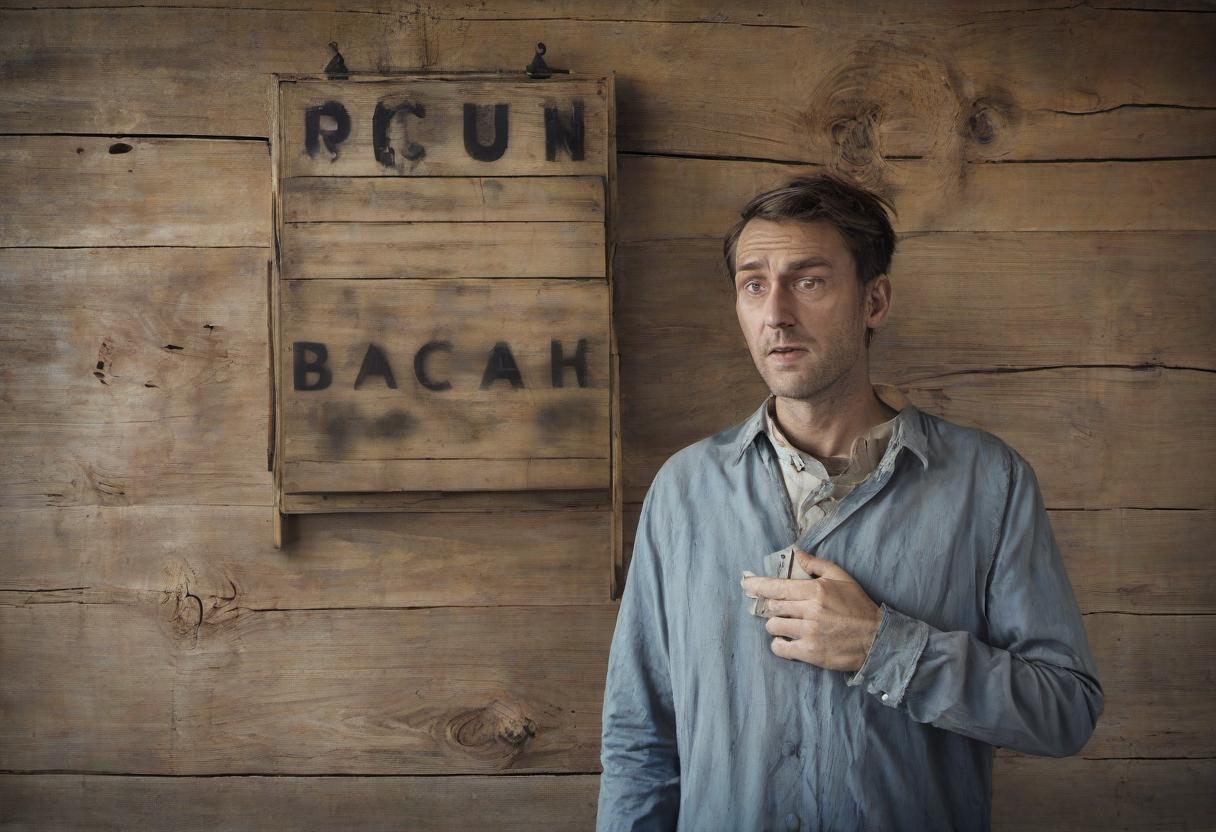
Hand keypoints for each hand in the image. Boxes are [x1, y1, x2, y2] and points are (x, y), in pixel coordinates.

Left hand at [740, 548, 882, 671]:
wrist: (877, 640)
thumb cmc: (858, 607)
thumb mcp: (842, 578)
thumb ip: (816, 564)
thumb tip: (795, 552)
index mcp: (816, 590)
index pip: (778, 587)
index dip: (758, 585)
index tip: (745, 584)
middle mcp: (810, 610)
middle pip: (773, 606)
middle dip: (768, 606)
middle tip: (772, 608)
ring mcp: (809, 633)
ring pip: (773, 625)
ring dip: (775, 624)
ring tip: (786, 624)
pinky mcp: (810, 652)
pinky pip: (780, 647)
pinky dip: (778, 644)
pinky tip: (785, 641)